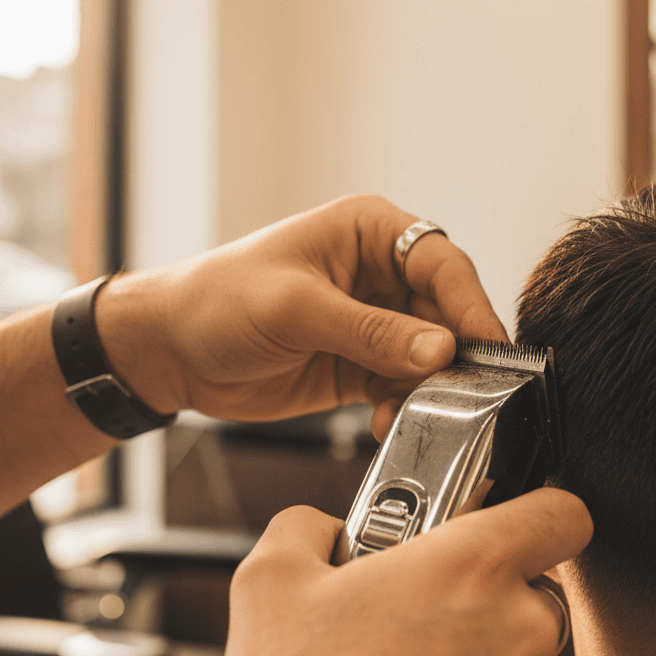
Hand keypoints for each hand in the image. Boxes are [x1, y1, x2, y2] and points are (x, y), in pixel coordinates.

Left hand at [97, 194, 506, 436]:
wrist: (167, 350)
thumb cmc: (216, 301)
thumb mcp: (295, 309)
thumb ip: (371, 331)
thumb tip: (441, 348)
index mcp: (368, 231)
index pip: (441, 262)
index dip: (470, 304)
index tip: (488, 346)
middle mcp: (379, 273)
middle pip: (445, 314)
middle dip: (453, 357)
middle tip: (462, 395)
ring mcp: (372, 322)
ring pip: (430, 357)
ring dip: (429, 389)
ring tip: (411, 412)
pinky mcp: (359, 365)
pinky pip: (403, 388)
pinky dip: (403, 408)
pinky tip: (384, 424)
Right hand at [219, 489, 592, 655]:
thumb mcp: (271, 577)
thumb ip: (312, 525)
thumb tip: (328, 529)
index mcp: (471, 567)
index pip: (559, 512)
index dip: (538, 513)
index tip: (508, 527)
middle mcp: (520, 629)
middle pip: (535, 592)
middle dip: (487, 601)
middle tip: (424, 621)